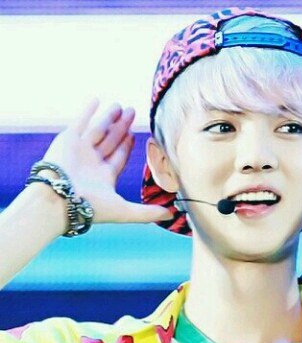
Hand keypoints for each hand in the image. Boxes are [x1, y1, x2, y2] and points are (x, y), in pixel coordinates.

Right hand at [41, 97, 172, 224]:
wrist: (60, 198)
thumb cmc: (91, 207)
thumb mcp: (125, 211)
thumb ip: (147, 212)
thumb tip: (172, 215)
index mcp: (104, 178)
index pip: (118, 157)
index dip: (127, 146)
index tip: (134, 134)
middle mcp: (91, 163)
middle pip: (110, 141)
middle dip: (121, 128)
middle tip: (132, 112)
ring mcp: (79, 150)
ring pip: (98, 130)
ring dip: (109, 118)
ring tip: (120, 106)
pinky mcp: (67, 139)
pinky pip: (80, 121)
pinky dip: (88, 111)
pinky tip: (97, 101)